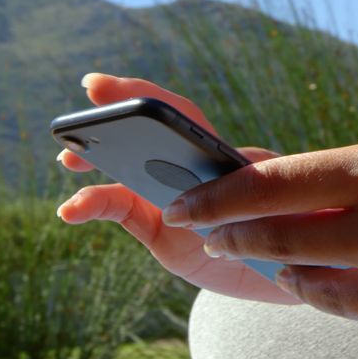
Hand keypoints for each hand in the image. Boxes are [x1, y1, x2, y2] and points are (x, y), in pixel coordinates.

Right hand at [57, 73, 297, 304]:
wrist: (284, 272)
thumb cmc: (289, 226)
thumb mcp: (282, 199)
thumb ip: (258, 181)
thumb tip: (241, 165)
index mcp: (217, 152)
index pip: (179, 116)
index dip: (143, 96)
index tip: (104, 85)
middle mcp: (186, 169)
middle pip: (143, 137)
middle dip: (111, 120)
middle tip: (82, 109)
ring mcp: (168, 198)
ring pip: (124, 174)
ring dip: (95, 164)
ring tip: (68, 160)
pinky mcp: (156, 230)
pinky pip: (119, 212)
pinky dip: (92, 206)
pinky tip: (69, 210)